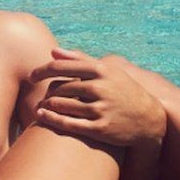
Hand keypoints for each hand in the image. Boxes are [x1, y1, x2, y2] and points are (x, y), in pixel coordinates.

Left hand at [29, 47, 166, 146]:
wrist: (148, 119)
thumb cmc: (121, 90)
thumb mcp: (107, 71)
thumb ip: (80, 59)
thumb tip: (53, 51)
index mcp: (100, 70)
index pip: (61, 66)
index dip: (41, 71)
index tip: (31, 76)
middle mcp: (100, 88)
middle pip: (58, 87)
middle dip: (46, 92)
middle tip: (42, 97)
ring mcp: (100, 108)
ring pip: (60, 105)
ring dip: (46, 106)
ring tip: (41, 107)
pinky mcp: (99, 128)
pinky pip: (67, 123)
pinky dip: (50, 119)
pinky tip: (41, 116)